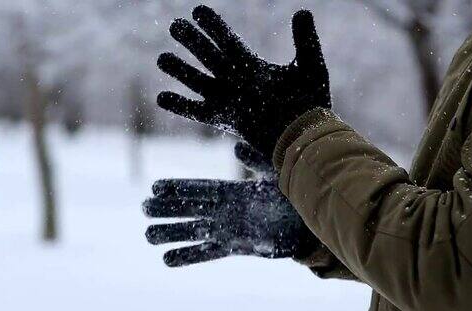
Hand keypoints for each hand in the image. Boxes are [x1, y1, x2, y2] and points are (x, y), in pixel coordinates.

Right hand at [142, 143, 318, 266]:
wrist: (304, 224)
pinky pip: (207, 253)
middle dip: (167, 209)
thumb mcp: (273, 174)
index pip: (199, 189)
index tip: (155, 187)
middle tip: (143, 208)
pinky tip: (167, 260)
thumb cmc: (289, 196)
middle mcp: (225, 210)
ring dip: (172, 233)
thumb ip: (255, 162)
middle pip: (190, 209)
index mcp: (231, 191)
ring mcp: (228, 230)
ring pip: (194, 231)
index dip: (178, 188)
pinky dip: (188, 257)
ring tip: (148, 235)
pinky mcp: (235, 247)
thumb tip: (236, 148)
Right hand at [157, 5, 330, 156]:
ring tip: (161, 58)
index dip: (213, 26)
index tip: (197, 10)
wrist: (305, 136)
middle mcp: (237, 82)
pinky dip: (179, 105)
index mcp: (253, 67)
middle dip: (191, 41)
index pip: (227, 40)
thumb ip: (306, 39)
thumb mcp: (311, 66)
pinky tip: (160, 97)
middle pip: (208, 56)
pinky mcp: (224, 119)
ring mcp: (229, 100)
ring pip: (197, 81)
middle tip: (174, 25)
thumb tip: (302, 11)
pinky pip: (196, 110)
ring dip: (180, 70)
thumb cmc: (311, 105)